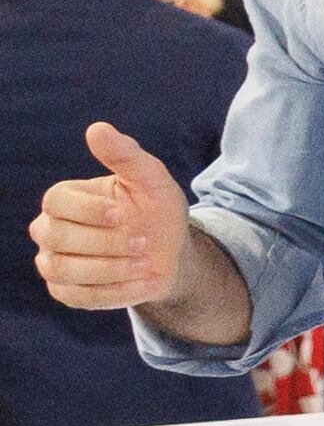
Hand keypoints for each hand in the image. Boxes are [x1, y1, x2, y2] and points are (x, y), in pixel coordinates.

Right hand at [31, 118, 197, 313]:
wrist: (171, 251)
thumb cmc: (156, 209)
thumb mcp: (151, 179)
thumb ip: (125, 155)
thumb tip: (97, 129)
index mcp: (66, 199)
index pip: (55, 202)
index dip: (87, 210)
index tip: (122, 213)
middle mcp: (50, 230)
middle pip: (56, 237)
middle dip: (105, 243)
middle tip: (144, 241)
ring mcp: (54, 263)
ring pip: (62, 270)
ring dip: (109, 269)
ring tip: (146, 264)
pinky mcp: (66, 291)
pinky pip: (77, 297)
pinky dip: (114, 292)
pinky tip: (145, 283)